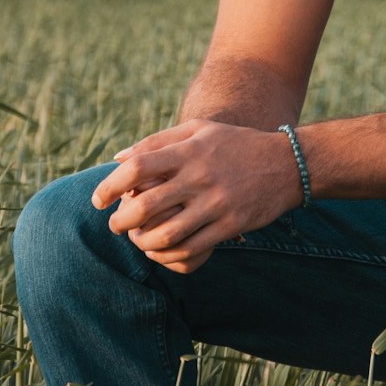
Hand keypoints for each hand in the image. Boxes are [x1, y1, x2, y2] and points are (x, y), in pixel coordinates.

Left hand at [91, 119, 301, 273]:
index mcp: (189, 151)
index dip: (110, 186)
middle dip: (120, 221)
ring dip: (141, 242)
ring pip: (165, 234)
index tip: (98, 199)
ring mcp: (216, 204)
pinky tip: (160, 251)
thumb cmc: (236, 144)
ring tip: (136, 240)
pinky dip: (168, 255)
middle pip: (145, 205)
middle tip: (115, 224)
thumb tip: (118, 159)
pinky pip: (191, 249)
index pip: (137, 168)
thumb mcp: (200, 130)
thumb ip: (158, 141)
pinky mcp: (230, 226)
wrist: (287, 164)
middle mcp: (200, 177)